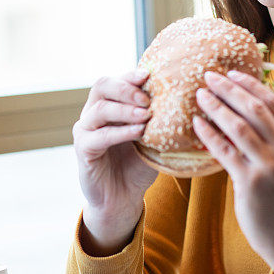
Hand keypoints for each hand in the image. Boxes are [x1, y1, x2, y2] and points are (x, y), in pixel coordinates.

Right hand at [72, 69, 158, 252]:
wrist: (121, 199)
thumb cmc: (137, 165)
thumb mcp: (151, 138)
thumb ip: (159, 120)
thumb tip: (189, 102)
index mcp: (108, 105)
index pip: (115, 80)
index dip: (130, 75)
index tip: (150, 75)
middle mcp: (92, 114)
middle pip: (102, 86)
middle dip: (126, 88)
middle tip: (147, 97)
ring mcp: (85, 131)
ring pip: (99, 109)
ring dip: (125, 109)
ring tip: (146, 114)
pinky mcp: (83, 150)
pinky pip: (100, 136)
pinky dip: (121, 131)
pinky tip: (139, 132)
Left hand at [192, 69, 273, 273]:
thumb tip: (247, 104)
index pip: (273, 102)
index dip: (250, 84)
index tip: (231, 72)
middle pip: (255, 109)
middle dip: (229, 89)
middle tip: (209, 76)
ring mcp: (270, 166)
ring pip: (239, 126)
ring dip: (216, 107)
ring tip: (200, 95)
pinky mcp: (251, 182)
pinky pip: (225, 150)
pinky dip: (209, 134)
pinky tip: (197, 123)